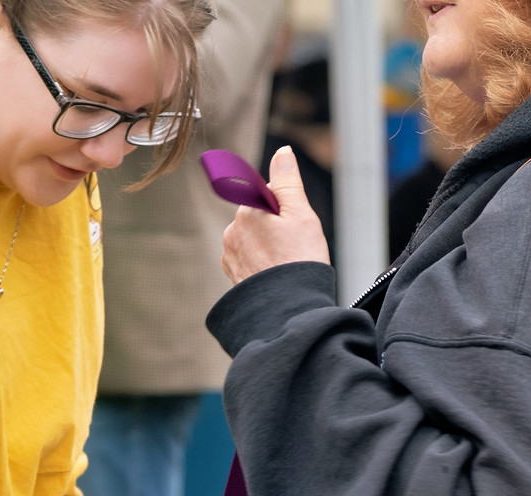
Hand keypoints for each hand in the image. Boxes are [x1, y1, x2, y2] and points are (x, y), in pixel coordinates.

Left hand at [220, 146, 331, 284]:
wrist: (289, 308)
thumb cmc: (299, 261)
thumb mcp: (300, 213)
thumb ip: (288, 180)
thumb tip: (282, 153)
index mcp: (246, 210)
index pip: (269, 194)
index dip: (288, 208)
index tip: (295, 226)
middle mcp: (232, 231)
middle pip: (260, 217)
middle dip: (277, 227)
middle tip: (294, 247)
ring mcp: (229, 255)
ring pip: (255, 239)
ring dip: (269, 246)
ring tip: (285, 263)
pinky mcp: (232, 274)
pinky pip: (249, 260)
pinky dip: (261, 264)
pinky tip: (274, 274)